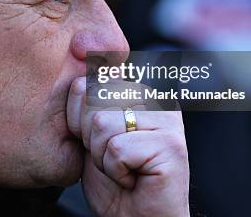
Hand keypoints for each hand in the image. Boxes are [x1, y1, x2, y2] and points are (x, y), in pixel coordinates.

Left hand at [67, 77, 189, 216]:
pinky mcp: (171, 145)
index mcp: (137, 92)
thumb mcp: (91, 134)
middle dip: (91, 140)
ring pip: (102, 124)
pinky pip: (117, 149)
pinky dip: (116, 171)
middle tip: (114, 159)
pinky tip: (134, 178)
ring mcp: (168, 120)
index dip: (79, 122)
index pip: (86, 85)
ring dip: (103, 157)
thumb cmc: (113, 181)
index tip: (100, 143)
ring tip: (124, 168)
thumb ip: (89, 101)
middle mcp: (157, 99)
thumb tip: (84, 70)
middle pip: (92, 102)